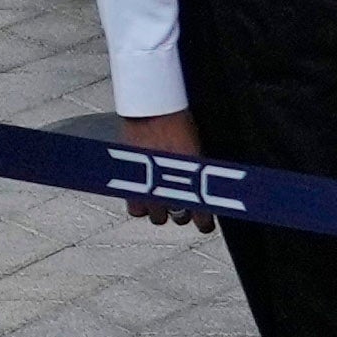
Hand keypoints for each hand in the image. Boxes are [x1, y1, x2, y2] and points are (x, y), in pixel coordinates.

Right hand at [114, 108, 214, 231]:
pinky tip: (142, 194)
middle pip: (180, 218)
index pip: (202, 218)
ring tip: (160, 199)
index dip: (205, 222)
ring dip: (161, 210)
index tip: (205, 223)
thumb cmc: (178, 124)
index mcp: (193, 186)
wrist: (151, 113)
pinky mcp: (130, 187)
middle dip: (182, 212)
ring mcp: (150, 193)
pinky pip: (136, 210)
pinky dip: (140, 205)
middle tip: (181, 202)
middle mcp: (171, 194)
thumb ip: (200, 173)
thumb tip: (206, 182)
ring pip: (158, 218)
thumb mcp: (197, 151)